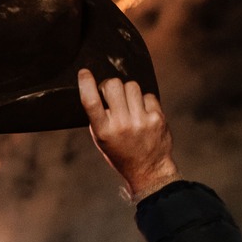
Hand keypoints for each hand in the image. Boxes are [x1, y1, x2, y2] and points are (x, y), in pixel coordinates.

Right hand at [78, 70, 180, 198]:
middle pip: (113, 85)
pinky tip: (143, 113)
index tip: (84, 73)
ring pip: (132, 86)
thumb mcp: (101, 139)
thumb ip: (98, 116)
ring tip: (129, 105)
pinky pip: (148, 95)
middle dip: (111, 85)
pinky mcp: (158, 117)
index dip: (85, 83)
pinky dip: (144, 101)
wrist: (148, 169)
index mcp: (103, 131)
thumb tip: (97, 89)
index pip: (91, 101)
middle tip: (111, 93)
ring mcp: (141, 120)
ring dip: (128, 91)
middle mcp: (121, 125)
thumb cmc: (120, 152)